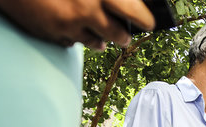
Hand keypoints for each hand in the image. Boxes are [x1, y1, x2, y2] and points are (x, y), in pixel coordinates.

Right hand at [0, 0, 155, 49]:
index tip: (150, 23)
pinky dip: (76, 37)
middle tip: (128, 36)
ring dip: (102, 39)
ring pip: (98, 43)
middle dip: (125, 37)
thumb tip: (130, 3)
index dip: (145, 19)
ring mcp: (70, 25)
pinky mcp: (55, 35)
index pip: (134, 11)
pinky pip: (74, 42)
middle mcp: (87, 9)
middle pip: (119, 34)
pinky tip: (72, 27)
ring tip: (100, 32)